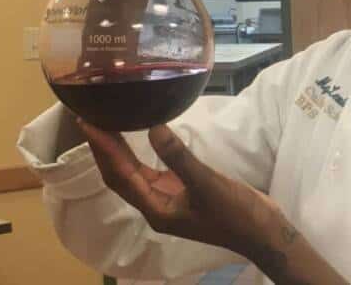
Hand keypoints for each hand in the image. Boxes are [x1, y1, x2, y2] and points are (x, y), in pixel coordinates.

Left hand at [77, 120, 284, 260]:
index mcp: (156, 209)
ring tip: (105, 123)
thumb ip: (179, 157)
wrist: (262, 232)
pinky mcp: (181, 191)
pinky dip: (140, 154)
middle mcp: (156, 205)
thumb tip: (153, 128)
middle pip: (119, 175)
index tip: (88, 123)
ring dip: (118, 151)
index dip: (103, 149)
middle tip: (89, 118)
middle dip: (103, 149)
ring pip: (133, 173)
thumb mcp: (207, 184)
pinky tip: (137, 137)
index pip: (120, 175)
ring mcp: (168, 198)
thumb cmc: (235, 213)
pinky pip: (151, 170)